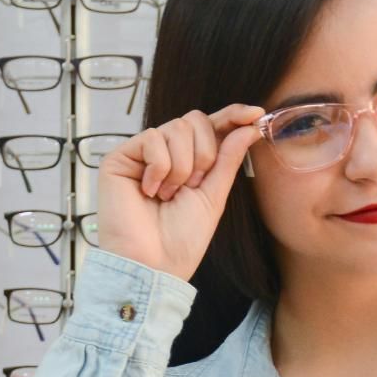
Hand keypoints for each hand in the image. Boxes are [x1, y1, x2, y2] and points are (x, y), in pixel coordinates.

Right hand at [95, 104, 264, 281]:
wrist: (154, 263)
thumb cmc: (182, 239)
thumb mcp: (214, 195)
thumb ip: (228, 157)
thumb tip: (249, 125)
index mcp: (189, 162)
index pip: (210, 127)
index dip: (232, 116)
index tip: (256, 113)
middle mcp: (165, 154)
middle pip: (195, 120)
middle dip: (204, 155)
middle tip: (191, 187)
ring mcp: (141, 154)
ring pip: (176, 127)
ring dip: (181, 166)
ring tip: (168, 195)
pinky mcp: (119, 157)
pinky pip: (152, 138)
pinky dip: (159, 167)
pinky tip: (149, 191)